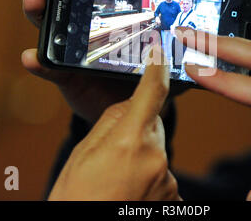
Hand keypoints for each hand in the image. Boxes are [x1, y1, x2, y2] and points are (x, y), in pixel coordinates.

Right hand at [21, 0, 250, 163]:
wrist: (140, 110)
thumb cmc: (163, 73)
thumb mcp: (197, 50)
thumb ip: (231, 33)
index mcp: (131, 7)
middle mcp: (102, 19)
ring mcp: (83, 44)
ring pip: (56, 18)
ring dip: (41, 8)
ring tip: (33, 0)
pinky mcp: (70, 72)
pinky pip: (52, 64)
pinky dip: (41, 60)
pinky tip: (32, 57)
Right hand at [48, 47, 180, 200]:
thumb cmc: (76, 196)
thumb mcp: (84, 154)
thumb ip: (110, 124)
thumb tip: (129, 105)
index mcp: (129, 141)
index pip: (152, 92)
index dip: (157, 68)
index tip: (159, 52)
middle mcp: (156, 158)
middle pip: (152, 123)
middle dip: (137, 125)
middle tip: (113, 145)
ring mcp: (168, 180)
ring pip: (155, 149)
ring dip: (141, 153)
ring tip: (116, 175)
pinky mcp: (174, 198)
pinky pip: (161, 172)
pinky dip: (148, 174)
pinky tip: (129, 188)